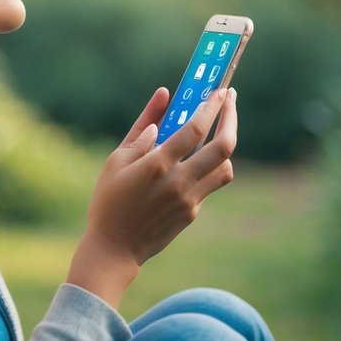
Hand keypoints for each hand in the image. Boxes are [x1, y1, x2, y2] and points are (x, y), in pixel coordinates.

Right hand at [67, 86, 237, 306]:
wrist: (114, 249)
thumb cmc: (109, 200)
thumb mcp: (117, 159)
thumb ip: (142, 126)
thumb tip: (164, 97)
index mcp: (158, 164)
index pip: (195, 128)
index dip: (212, 106)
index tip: (221, 91)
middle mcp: (180, 181)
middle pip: (224, 146)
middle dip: (231, 118)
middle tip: (230, 101)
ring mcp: (190, 199)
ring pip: (225, 167)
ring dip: (225, 146)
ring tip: (217, 131)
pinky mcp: (192, 212)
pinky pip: (210, 184)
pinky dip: (208, 167)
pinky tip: (195, 160)